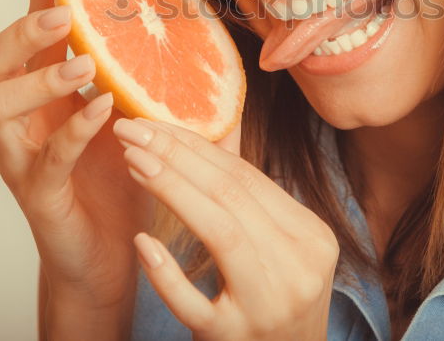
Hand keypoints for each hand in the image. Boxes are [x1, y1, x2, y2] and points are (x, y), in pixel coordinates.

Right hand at [0, 0, 153, 310]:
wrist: (113, 255)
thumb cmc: (122, 180)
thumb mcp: (135, 114)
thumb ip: (141, 75)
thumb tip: (178, 22)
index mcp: (45, 93)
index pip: (32, 31)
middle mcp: (23, 119)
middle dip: (21, 28)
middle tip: (60, 12)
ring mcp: (22, 157)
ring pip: (1, 106)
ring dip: (40, 77)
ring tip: (82, 62)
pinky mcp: (38, 195)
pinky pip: (44, 158)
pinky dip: (71, 131)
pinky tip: (101, 110)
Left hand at [111, 117, 338, 340]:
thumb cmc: (275, 303)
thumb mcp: (279, 249)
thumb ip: (250, 201)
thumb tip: (212, 135)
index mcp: (312, 237)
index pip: (247, 177)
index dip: (196, 146)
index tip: (153, 123)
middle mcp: (299, 267)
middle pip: (231, 195)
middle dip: (175, 156)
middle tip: (131, 130)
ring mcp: (268, 306)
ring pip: (220, 233)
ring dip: (170, 190)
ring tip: (131, 162)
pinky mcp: (234, 338)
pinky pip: (194, 302)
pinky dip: (166, 271)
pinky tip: (142, 242)